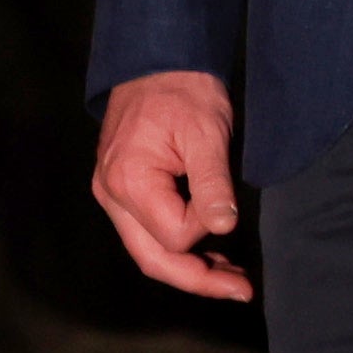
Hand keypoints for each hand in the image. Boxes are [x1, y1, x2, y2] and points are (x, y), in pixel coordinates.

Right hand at [90, 68, 250, 300]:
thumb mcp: (207, 133)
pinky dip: (178, 249)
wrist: (157, 62)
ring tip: (232, 277)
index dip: (205, 229)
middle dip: (198, 279)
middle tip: (242, 290)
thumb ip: (212, 184)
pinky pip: (147, 234)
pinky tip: (209, 254)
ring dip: (189, 268)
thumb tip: (223, 228)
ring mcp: (112, 195)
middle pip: (152, 259)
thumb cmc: (183, 92)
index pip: (172, 234)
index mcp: (128, 180)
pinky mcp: (123, 192)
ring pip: (148, 252)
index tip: (225, 203)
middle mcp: (111, 194)